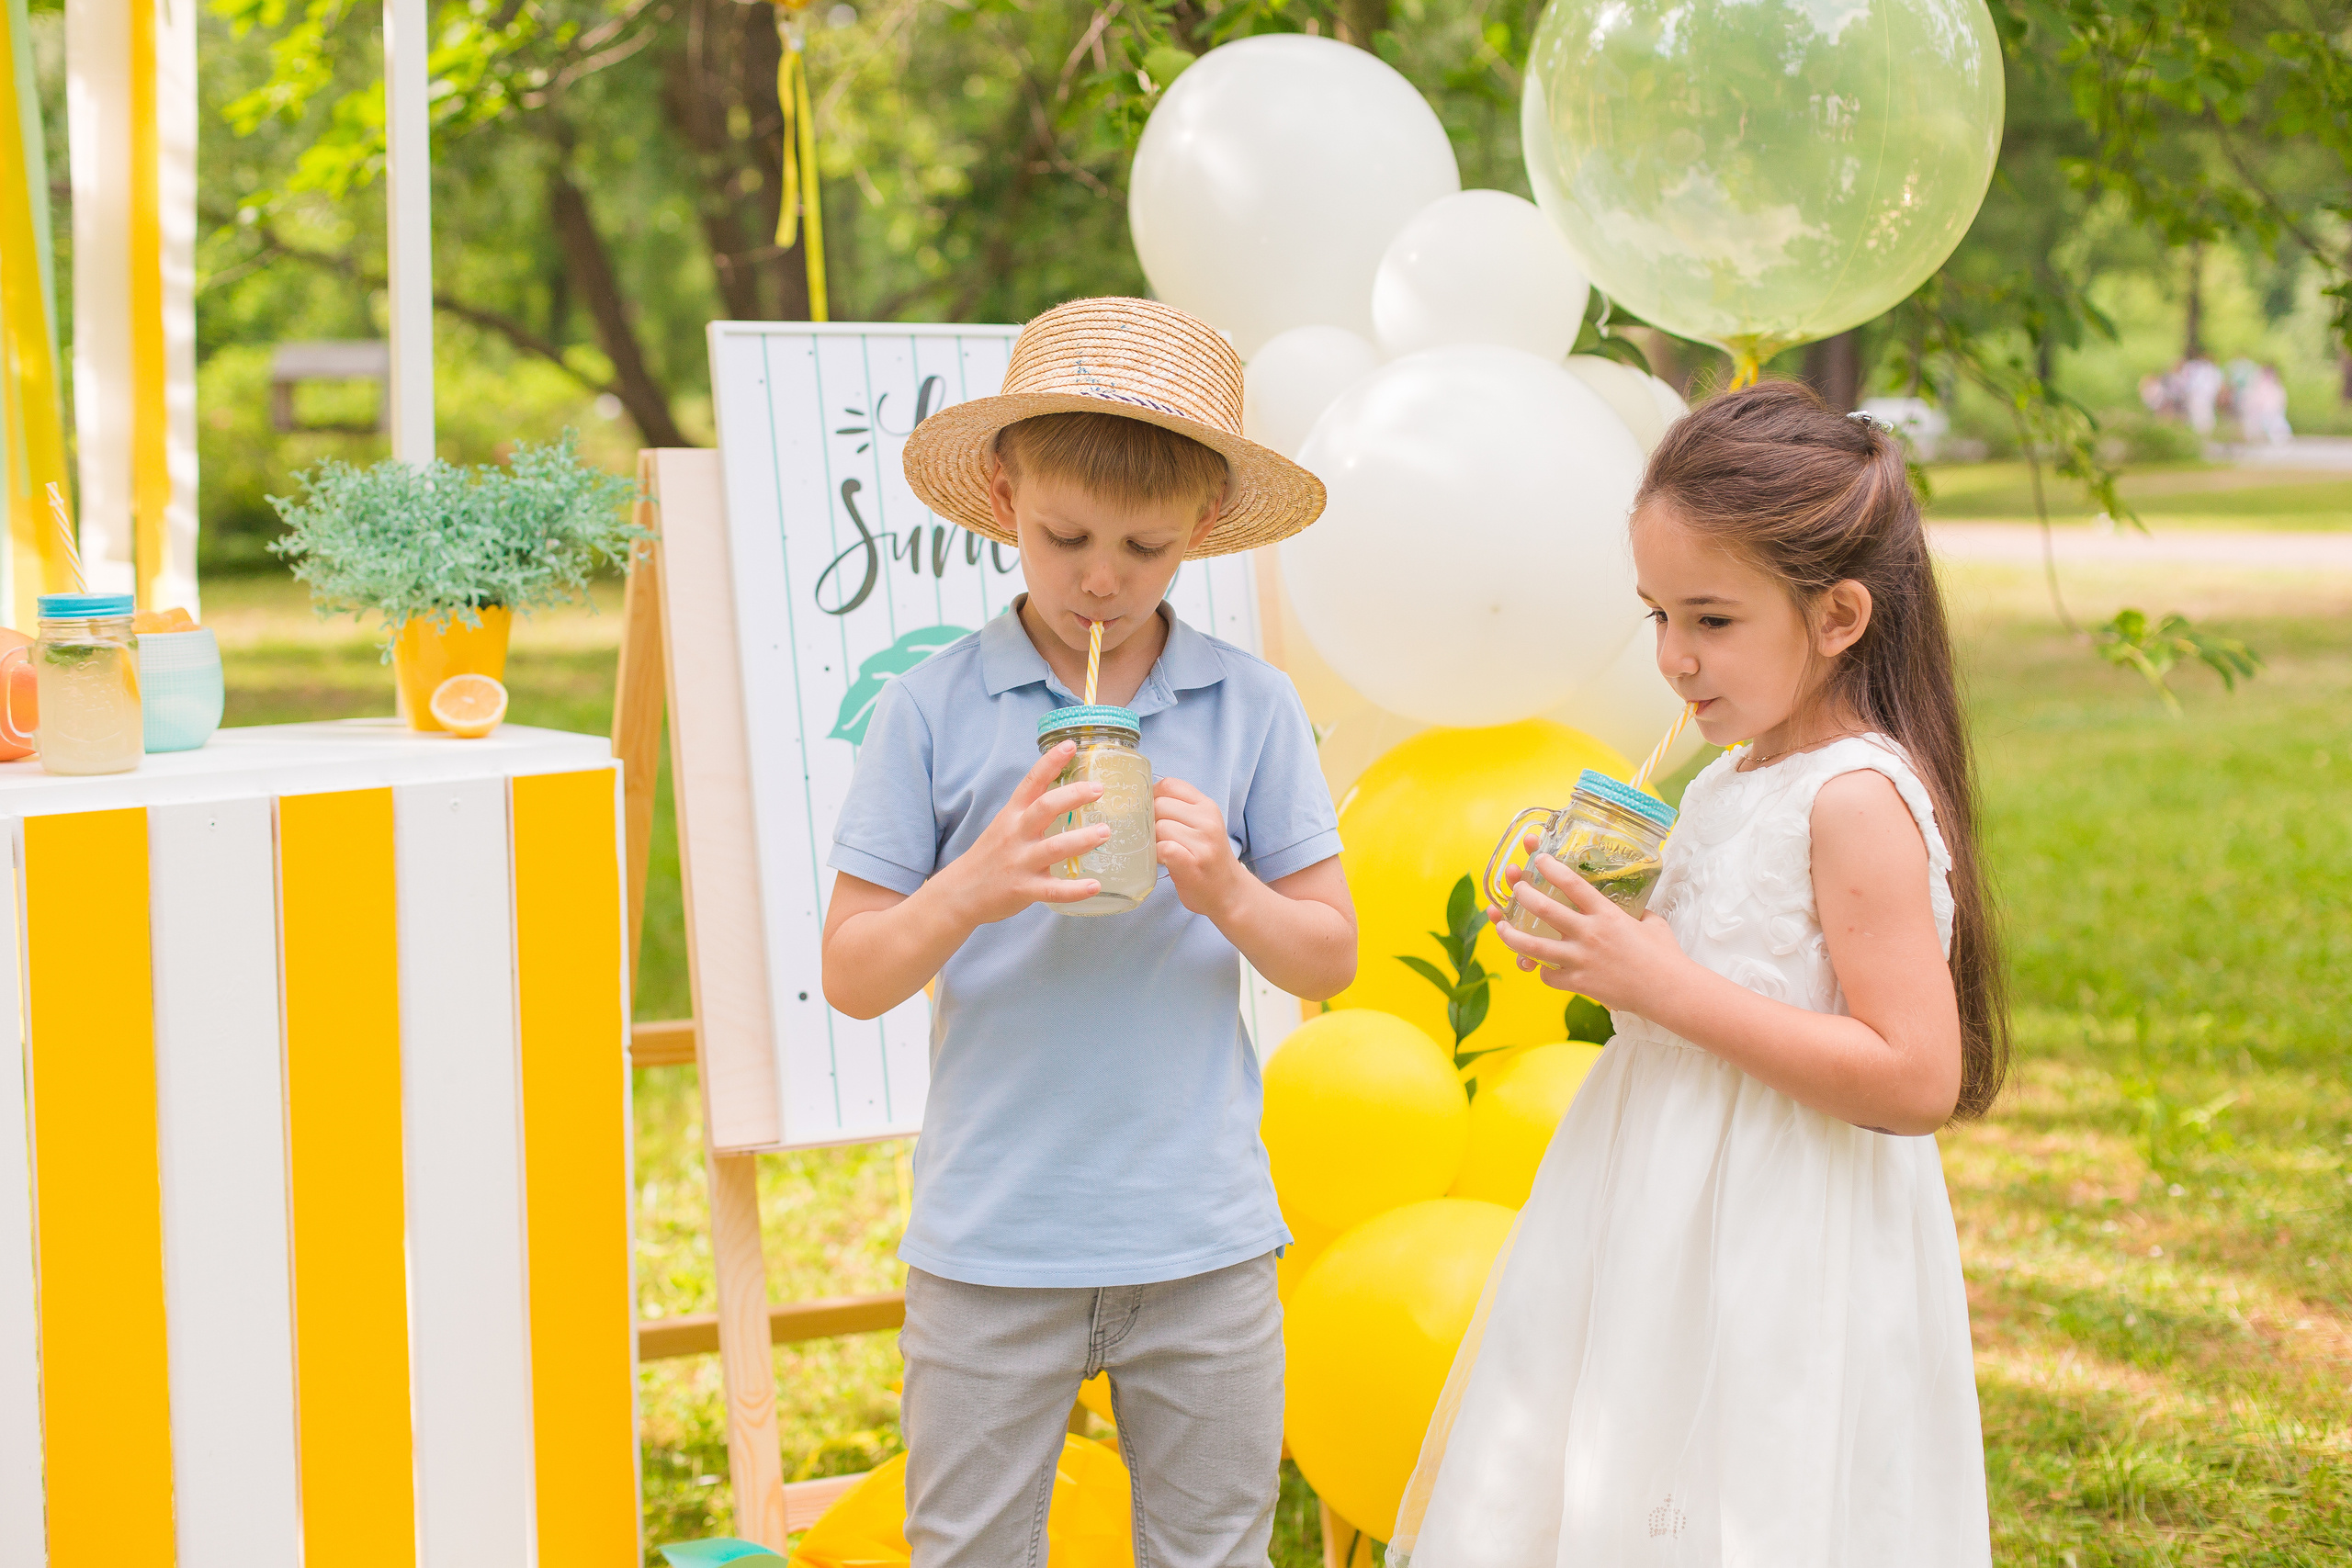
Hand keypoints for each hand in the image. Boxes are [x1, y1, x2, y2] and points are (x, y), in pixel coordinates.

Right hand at [934, 741, 1113, 924]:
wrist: (961, 892)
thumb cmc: (990, 856)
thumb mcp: (1005, 825)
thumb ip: (1031, 811)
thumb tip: (1069, 793)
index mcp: (1012, 815)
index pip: (1032, 782)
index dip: (1050, 762)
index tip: (1071, 745)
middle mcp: (1016, 834)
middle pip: (1044, 808)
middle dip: (1073, 796)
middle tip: (1099, 789)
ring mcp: (1020, 862)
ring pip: (1053, 848)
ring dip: (1081, 839)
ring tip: (1105, 832)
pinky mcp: (1024, 889)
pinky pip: (1053, 890)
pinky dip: (1075, 889)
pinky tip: (1095, 885)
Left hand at [1154, 776, 1247, 918]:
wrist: (1229, 893)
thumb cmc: (1207, 858)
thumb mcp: (1202, 825)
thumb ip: (1179, 810)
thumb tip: (1142, 800)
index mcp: (1207, 806)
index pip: (1169, 785)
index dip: (1151, 796)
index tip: (1149, 813)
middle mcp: (1207, 820)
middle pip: (1159, 805)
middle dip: (1149, 822)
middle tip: (1154, 838)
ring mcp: (1203, 842)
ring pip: (1158, 827)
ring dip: (1152, 841)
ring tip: (1162, 852)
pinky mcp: (1193, 864)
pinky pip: (1164, 848)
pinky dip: (1157, 855)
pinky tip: (1163, 862)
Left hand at [1485, 852, 1687, 1011]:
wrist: (1669, 991)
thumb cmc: (1664, 955)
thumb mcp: (1651, 923)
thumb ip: (1635, 913)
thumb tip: (1633, 909)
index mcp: (1607, 914)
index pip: (1573, 884)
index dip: (1551, 868)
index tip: (1538, 858)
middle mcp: (1589, 933)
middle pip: (1544, 910)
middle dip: (1523, 895)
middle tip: (1516, 888)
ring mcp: (1581, 959)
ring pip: (1533, 946)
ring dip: (1511, 935)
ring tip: (1500, 927)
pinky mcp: (1579, 983)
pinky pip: (1549, 977)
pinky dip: (1542, 972)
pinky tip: (1542, 968)